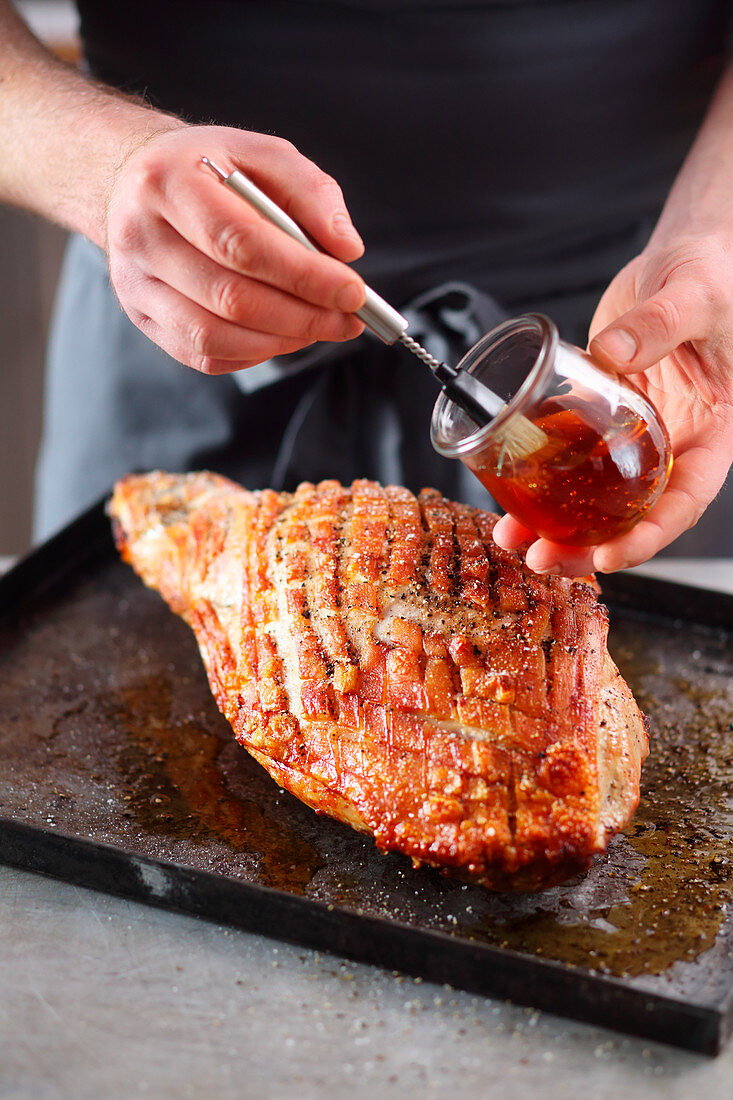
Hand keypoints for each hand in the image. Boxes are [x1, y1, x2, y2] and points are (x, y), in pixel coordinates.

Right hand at [106, 125, 365, 373]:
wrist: (134, 182)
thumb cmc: (210, 170)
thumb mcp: (261, 155)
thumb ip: (310, 192)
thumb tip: (347, 249)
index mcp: (168, 182)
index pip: (240, 242)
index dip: (303, 275)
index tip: (353, 291)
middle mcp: (140, 236)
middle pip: (229, 297)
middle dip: (302, 316)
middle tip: (348, 320)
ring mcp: (134, 284)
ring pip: (213, 337)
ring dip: (280, 341)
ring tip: (319, 328)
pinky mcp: (142, 318)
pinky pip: (203, 356)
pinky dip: (253, 353)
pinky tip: (281, 335)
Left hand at [493, 236, 732, 574]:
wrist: (682, 258)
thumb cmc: (712, 274)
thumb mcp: (696, 294)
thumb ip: (661, 323)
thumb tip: (616, 352)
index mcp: (713, 432)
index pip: (686, 500)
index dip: (650, 536)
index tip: (608, 556)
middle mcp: (674, 443)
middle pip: (635, 512)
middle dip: (589, 546)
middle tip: (543, 559)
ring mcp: (635, 434)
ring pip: (598, 493)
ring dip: (556, 522)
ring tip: (514, 538)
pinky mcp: (601, 416)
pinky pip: (571, 454)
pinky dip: (542, 476)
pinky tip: (509, 491)